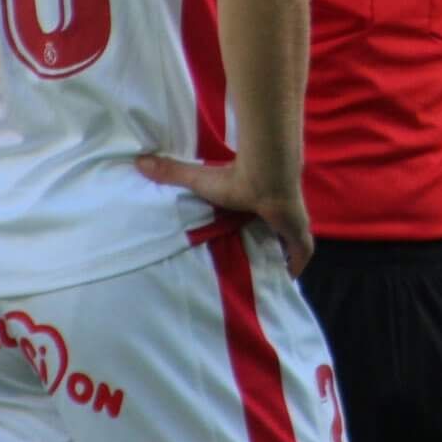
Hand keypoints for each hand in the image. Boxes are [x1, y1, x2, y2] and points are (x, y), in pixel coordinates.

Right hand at [137, 155, 314, 275]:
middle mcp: (277, 211)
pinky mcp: (300, 234)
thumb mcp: (199, 180)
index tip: (244, 232)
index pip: (257, 213)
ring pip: (290, 242)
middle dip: (269, 241)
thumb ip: (173, 172)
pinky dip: (297, 266)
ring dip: (283, 254)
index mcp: (257, 199)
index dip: (253, 222)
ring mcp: (292, 222)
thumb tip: (139, 161)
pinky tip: (288, 280)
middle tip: (256, 259)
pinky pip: (303, 254)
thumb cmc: (235, 179)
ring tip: (269, 273)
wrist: (266, 178)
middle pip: (275, 229)